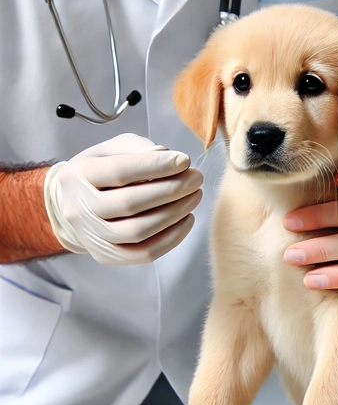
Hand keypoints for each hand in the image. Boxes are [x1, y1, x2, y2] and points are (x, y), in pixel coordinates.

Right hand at [44, 133, 202, 263]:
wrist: (75, 204)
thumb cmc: (102, 171)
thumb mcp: (113, 149)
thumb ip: (139, 149)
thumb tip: (168, 157)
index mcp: (77, 175)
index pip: (119, 171)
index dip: (155, 166)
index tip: (184, 161)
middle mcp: (79, 209)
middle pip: (130, 203)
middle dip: (171, 190)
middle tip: (196, 179)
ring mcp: (92, 236)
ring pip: (138, 231)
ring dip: (174, 213)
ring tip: (194, 196)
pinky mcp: (107, 255)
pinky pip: (145, 253)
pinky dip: (172, 237)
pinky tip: (187, 219)